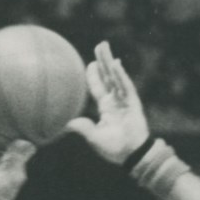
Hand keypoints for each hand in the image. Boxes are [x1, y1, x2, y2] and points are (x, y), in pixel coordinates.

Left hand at [65, 41, 149, 163]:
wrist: (131, 155)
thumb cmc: (114, 148)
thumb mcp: (94, 137)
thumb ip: (83, 128)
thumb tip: (66, 124)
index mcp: (106, 107)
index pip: (98, 87)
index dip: (94, 75)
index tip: (91, 63)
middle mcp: (115, 100)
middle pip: (107, 76)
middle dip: (103, 61)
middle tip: (100, 45)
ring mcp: (124, 100)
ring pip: (115, 76)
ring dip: (109, 61)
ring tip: (104, 46)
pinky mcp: (133, 102)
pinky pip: (126, 86)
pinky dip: (120, 75)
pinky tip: (115, 64)